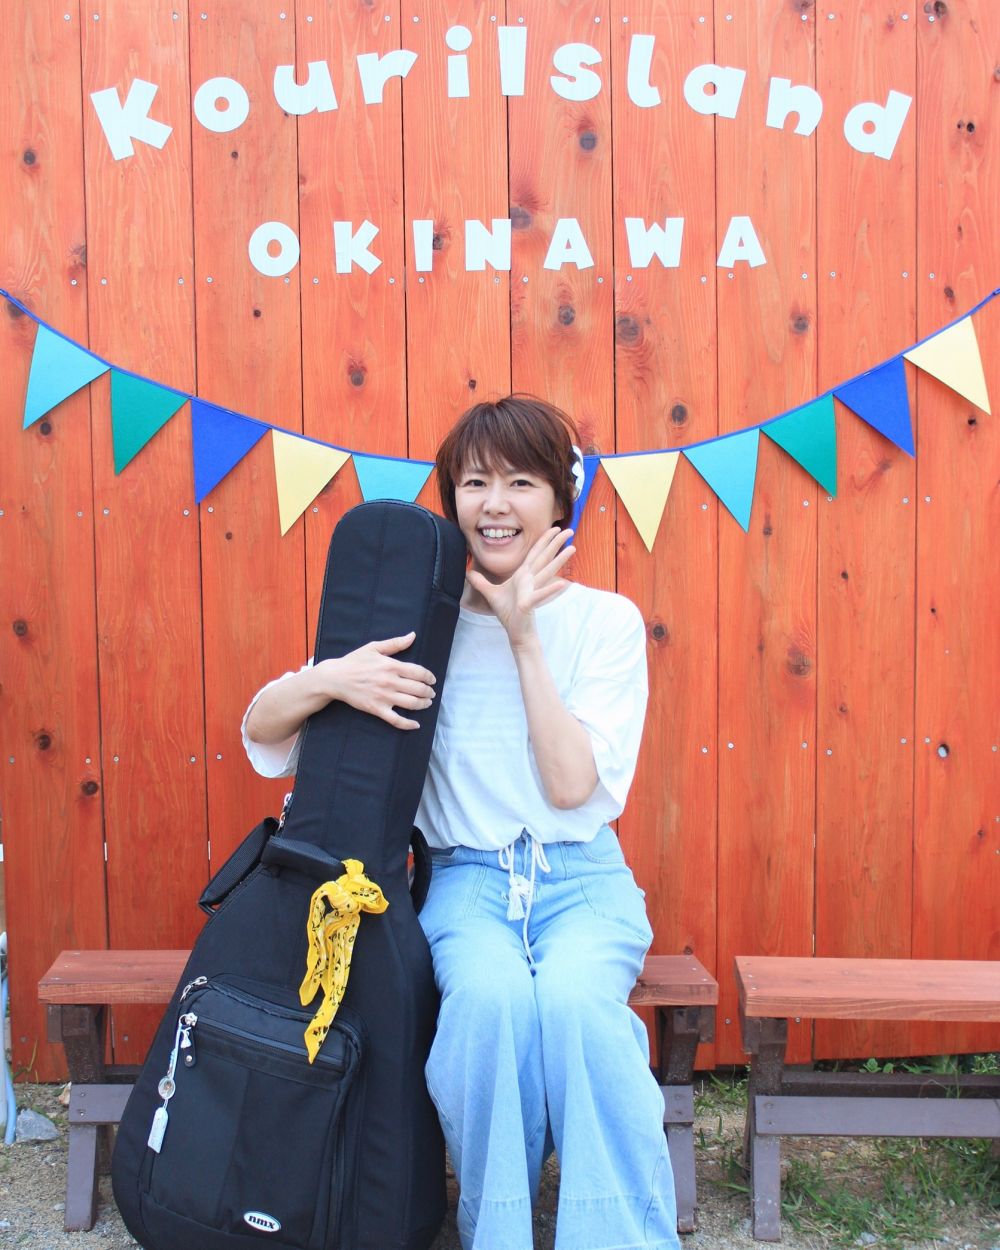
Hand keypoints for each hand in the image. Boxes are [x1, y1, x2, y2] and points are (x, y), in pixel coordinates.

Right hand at [318, 632, 435, 729]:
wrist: (335, 678)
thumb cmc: (355, 661)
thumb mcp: (374, 647)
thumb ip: (395, 643)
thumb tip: (413, 635)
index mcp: (391, 666)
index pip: (418, 672)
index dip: (429, 677)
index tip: (432, 680)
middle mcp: (390, 682)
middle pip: (418, 689)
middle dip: (429, 692)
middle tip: (431, 693)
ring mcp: (384, 697)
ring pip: (411, 704)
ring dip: (424, 704)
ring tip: (427, 703)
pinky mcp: (377, 709)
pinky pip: (396, 720)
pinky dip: (408, 724)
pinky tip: (416, 724)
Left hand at [467, 527, 574, 649]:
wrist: (515, 631)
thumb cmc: (508, 613)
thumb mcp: (490, 593)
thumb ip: (480, 582)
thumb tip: (468, 572)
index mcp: (523, 576)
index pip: (534, 553)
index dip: (543, 540)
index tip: (553, 527)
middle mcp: (530, 580)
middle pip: (544, 557)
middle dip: (556, 543)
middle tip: (569, 530)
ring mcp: (532, 591)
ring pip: (547, 571)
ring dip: (559, 560)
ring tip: (572, 548)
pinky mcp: (529, 603)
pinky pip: (540, 595)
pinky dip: (551, 589)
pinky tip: (562, 583)